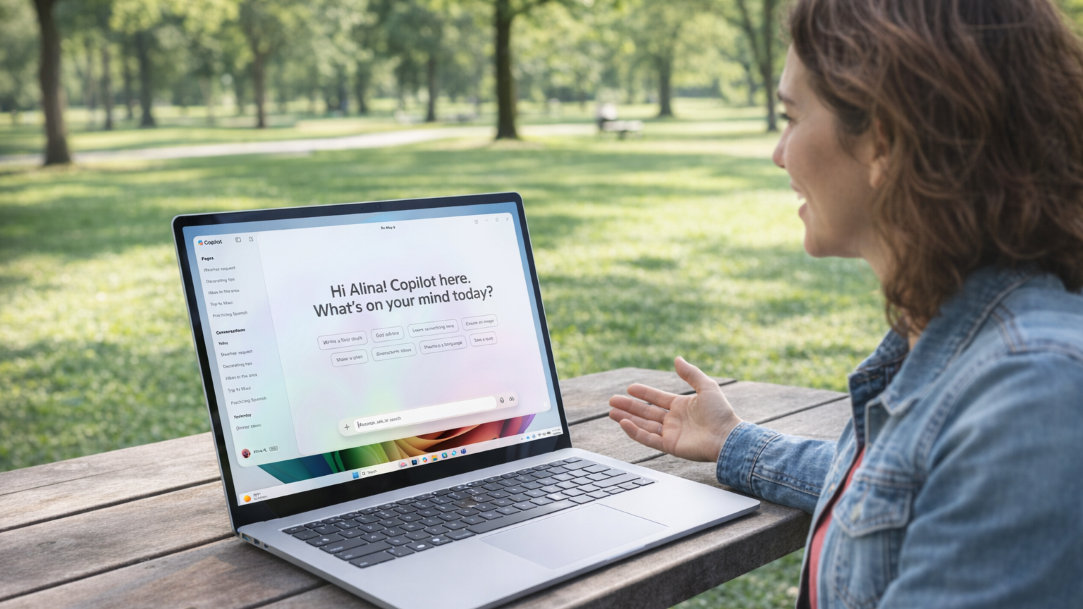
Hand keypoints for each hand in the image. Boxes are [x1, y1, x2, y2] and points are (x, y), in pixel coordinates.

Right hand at [608, 356, 742, 461]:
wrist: (727, 436)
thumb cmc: (721, 412)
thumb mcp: (707, 386)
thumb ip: (690, 373)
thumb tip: (677, 358)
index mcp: (681, 406)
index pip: (657, 398)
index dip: (644, 393)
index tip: (630, 388)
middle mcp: (674, 420)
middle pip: (646, 412)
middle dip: (629, 406)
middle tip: (612, 400)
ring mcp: (671, 433)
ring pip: (643, 425)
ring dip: (627, 418)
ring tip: (611, 412)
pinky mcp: (670, 446)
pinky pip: (648, 439)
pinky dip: (635, 431)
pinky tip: (624, 423)